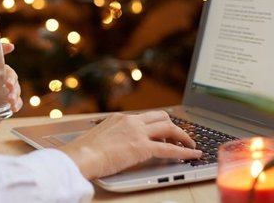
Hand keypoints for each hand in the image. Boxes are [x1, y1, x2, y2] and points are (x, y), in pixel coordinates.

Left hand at [0, 42, 21, 164]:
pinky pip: (15, 101)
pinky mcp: (2, 109)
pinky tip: (13, 107)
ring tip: (10, 100)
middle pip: (6, 71)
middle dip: (11, 76)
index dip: (0, 50)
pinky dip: (18, 102)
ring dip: (16, 90)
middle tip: (9, 85)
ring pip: (13, 86)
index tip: (10, 46)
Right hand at [58, 111, 202, 179]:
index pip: (145, 117)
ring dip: (183, 136)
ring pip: (169, 128)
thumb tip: (115, 146)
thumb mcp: (99, 138)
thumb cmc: (84, 152)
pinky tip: (193, 155)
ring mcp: (138, 133)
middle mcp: (131, 121)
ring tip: (191, 145)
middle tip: (181, 136)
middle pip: (161, 117)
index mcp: (120, 118)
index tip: (164, 130)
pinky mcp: (142, 148)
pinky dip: (185, 152)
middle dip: (174, 126)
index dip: (158, 124)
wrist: (81, 156)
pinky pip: (170, 149)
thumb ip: (112, 137)